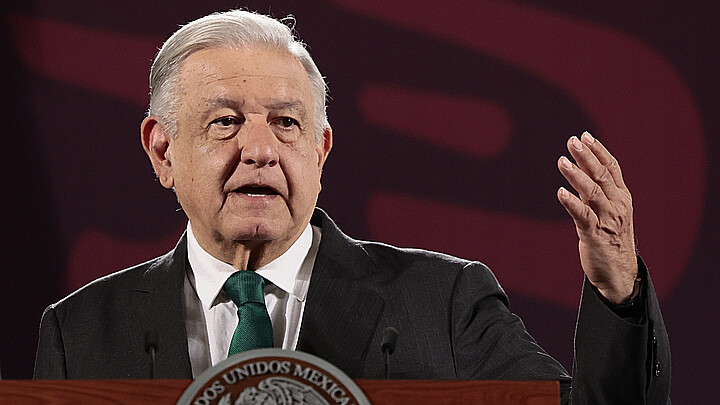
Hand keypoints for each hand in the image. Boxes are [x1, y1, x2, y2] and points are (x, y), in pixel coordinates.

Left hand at [557, 132, 637, 303]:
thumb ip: (595, 192)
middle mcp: (617, 206)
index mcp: (622, 198)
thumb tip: (578, 170)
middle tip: (572, 141)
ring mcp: (607, 220)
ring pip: (593, 192)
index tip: (585, 136)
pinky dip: (571, 203)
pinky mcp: (595, 235)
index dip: (598, 151)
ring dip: (577, 175)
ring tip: (562, 161)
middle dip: (586, 157)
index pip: (612, 168)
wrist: (619, 274)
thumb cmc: (610, 240)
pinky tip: (560, 192)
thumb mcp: (607, 212)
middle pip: (602, 176)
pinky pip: (582, 216)